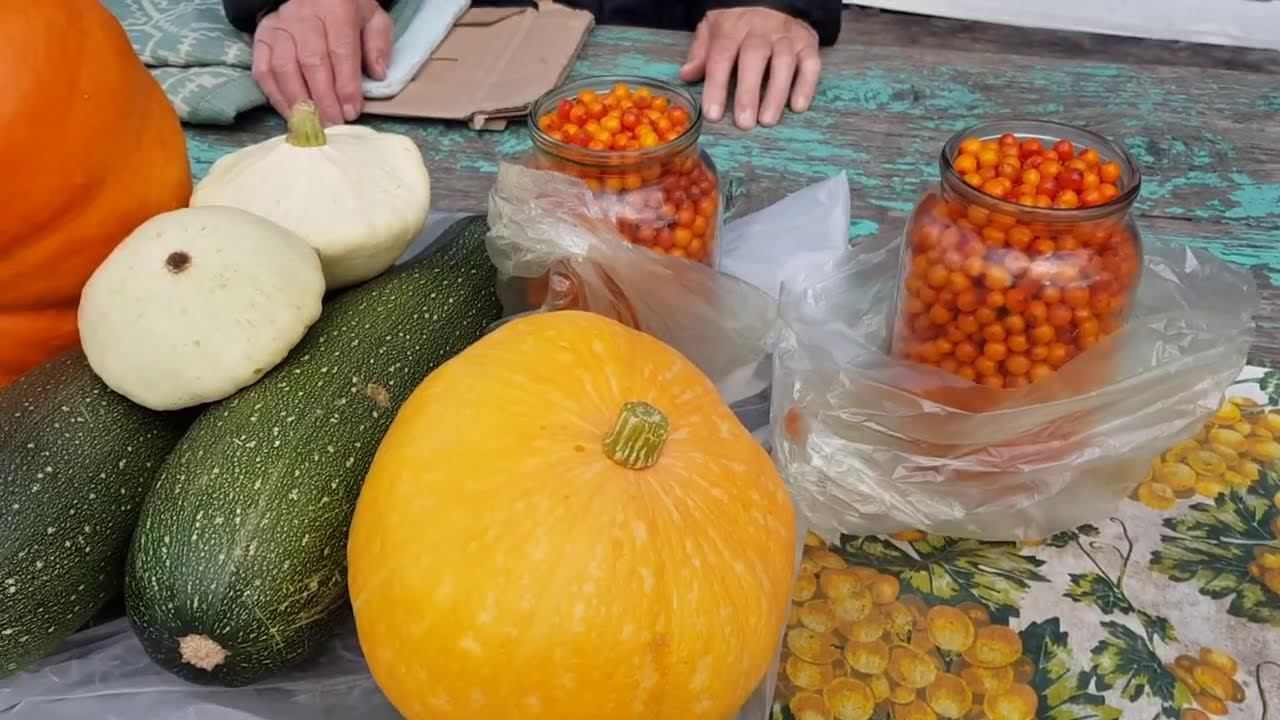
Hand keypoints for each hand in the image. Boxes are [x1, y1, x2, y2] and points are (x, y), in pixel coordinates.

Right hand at [252, 0, 392, 125]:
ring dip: (298, 102)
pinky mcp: (262, 37)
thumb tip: (378, 74)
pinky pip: (263, 71)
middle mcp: (303, 16)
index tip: (351, 112)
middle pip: (311, 63)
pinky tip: (291, 114)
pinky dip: (276, 97)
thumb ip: (378, 43)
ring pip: (284, 68)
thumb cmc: (348, 13)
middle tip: (332, 125)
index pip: (341, 51)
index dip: (346, 85)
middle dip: (323, 99)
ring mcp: (279, 26)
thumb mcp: (372, 19)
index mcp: (335, 9)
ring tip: (312, 124)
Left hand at [680, 7, 820, 129]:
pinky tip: (797, 106)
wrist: (776, 3)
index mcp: (734, 26)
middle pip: (755, 57)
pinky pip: (811, 64)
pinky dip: (806, 85)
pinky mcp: (808, 44)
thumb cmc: (739, 26)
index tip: (714, 114)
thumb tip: (687, 75)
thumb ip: (701, 52)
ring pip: (784, 62)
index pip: (722, 54)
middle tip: (744, 123)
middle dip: (748, 92)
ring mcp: (787, 36)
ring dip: (776, 93)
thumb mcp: (714, 30)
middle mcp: (762, 29)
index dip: (717, 85)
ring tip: (768, 121)